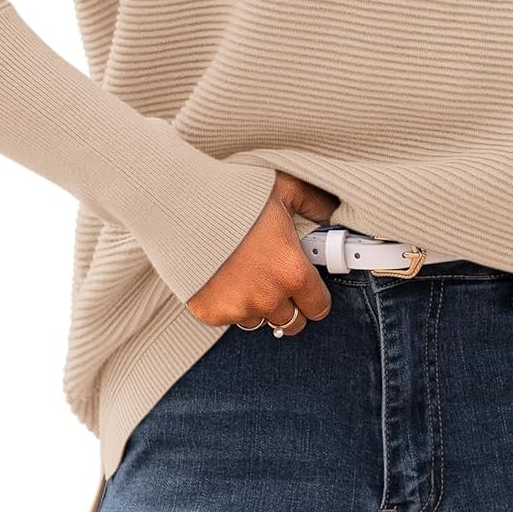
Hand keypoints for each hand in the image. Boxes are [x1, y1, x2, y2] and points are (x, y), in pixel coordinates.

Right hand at [185, 170, 339, 336]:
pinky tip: (224, 277)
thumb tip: (331, 213)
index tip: (309, 289)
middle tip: (278, 282)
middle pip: (291, 323)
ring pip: (259, 320)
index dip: (316, 298)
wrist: (181, 205)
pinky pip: (229, 318)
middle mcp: (268, 298)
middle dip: (290, 306)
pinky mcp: (211, 312)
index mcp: (292, 272)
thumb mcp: (285, 188)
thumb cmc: (234, 194)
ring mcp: (238, 308)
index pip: (319, 308)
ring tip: (248, 275)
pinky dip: (229, 303)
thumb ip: (314, 203)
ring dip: (259, 305)